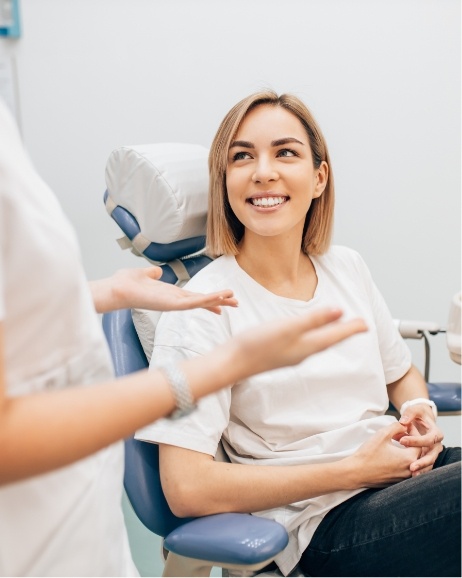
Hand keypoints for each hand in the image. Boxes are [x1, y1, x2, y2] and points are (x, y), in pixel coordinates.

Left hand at [92, 266, 238, 313]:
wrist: (116, 289)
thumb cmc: (126, 283)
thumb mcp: (144, 274)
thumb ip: (152, 273)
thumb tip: (156, 271)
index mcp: (170, 294)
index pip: (194, 297)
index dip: (209, 298)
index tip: (223, 301)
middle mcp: (174, 300)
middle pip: (202, 301)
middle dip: (219, 301)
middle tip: (236, 303)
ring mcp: (174, 304)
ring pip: (201, 302)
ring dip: (217, 300)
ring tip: (234, 299)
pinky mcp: (171, 305)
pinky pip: (193, 303)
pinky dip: (206, 300)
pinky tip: (218, 298)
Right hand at [234, 308, 366, 378]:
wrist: (233, 363)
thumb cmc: (258, 344)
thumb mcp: (289, 327)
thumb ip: (314, 320)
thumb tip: (340, 311)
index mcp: (308, 346)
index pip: (335, 336)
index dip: (351, 328)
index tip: (366, 324)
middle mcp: (302, 353)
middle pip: (329, 340)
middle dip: (344, 332)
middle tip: (359, 326)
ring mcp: (291, 355)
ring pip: (318, 343)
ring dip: (330, 335)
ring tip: (338, 328)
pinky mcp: (280, 353)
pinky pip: (306, 344)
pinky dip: (314, 337)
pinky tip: (308, 334)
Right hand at [348, 422, 420, 487]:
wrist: (356, 472)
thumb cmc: (369, 453)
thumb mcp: (382, 434)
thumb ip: (396, 426)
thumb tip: (405, 425)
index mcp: (409, 458)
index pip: (419, 443)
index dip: (413, 432)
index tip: (405, 426)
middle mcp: (410, 470)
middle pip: (417, 453)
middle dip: (411, 441)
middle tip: (400, 434)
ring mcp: (403, 478)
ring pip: (412, 462)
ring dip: (407, 451)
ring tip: (397, 443)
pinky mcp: (397, 482)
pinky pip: (406, 469)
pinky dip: (403, 460)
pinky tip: (393, 454)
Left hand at [397, 405, 443, 475]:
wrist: (421, 420)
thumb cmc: (417, 415)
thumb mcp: (415, 410)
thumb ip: (409, 414)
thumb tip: (403, 422)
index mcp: (436, 433)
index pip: (428, 439)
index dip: (415, 440)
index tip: (401, 441)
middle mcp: (437, 444)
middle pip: (432, 455)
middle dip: (422, 462)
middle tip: (411, 467)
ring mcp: (432, 452)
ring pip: (429, 463)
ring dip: (421, 469)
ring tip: (412, 474)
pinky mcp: (427, 457)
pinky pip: (425, 466)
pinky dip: (419, 471)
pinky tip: (411, 476)